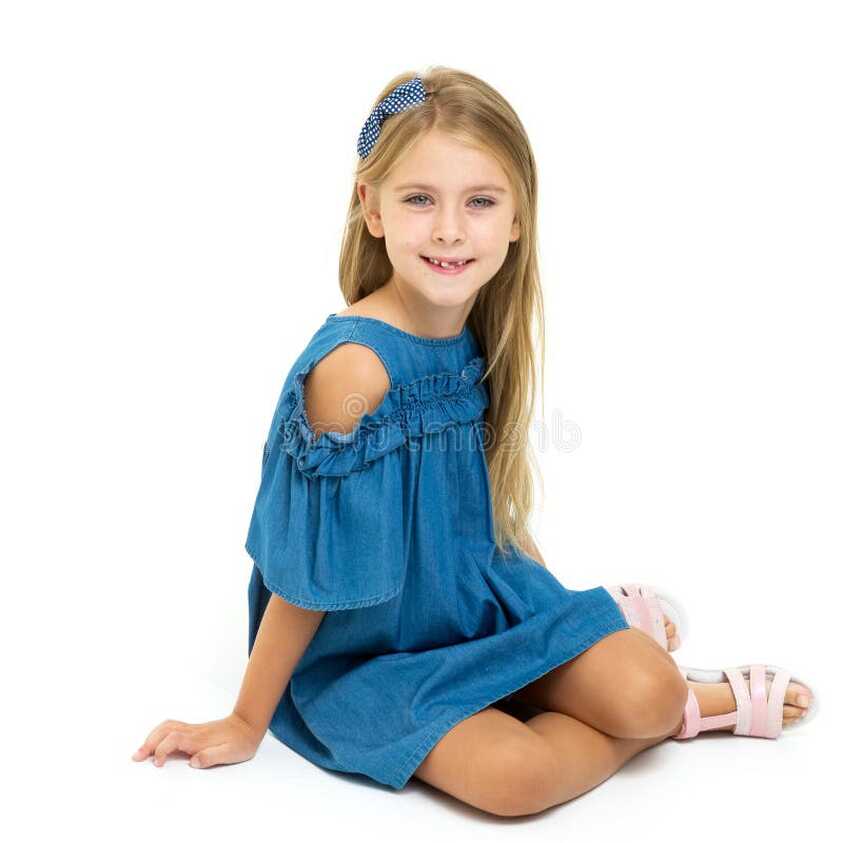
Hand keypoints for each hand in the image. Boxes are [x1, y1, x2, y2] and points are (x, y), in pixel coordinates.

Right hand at [131, 712, 261, 768]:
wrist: (248, 726)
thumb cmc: (241, 742)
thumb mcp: (231, 753)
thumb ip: (212, 757)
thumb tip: (193, 762)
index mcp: (200, 739)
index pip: (174, 740)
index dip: (162, 750)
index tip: (157, 763)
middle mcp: (193, 732)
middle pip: (165, 730)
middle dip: (149, 742)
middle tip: (136, 757)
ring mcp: (193, 729)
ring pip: (167, 726)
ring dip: (152, 736)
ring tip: (141, 750)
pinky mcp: (193, 730)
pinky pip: (172, 727)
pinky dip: (159, 733)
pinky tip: (155, 742)